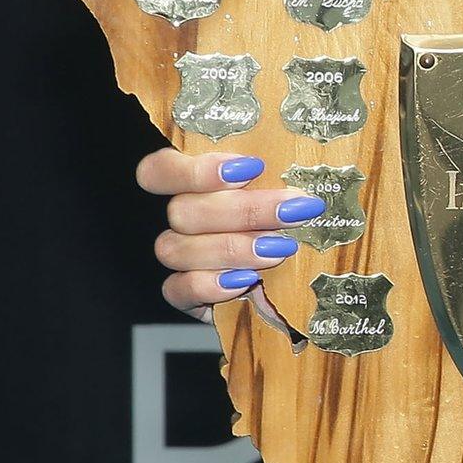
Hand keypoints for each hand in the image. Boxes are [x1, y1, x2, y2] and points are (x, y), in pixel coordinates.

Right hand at [135, 148, 325, 323]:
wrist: (283, 285)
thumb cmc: (283, 226)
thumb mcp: (278, 197)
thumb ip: (276, 181)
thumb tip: (302, 180)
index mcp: (190, 187)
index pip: (160, 169)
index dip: (196, 169)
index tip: (252, 167)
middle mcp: (178, 221)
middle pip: (181, 210)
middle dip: (243, 210)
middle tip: (292, 211)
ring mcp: (178, 259)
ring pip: (178, 249)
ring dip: (232, 248)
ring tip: (279, 249)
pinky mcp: (182, 295)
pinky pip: (178, 289)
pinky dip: (210, 284)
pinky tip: (247, 279)